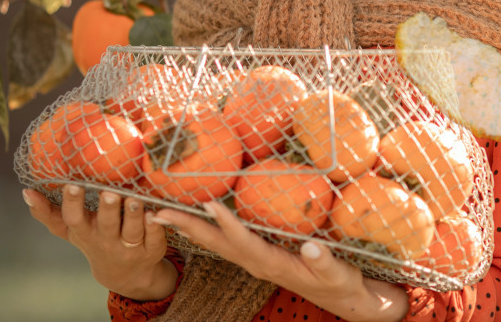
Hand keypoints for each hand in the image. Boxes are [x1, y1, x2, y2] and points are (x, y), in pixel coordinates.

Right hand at [23, 185, 176, 300]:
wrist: (125, 273)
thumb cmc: (94, 240)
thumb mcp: (70, 230)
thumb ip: (48, 213)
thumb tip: (26, 191)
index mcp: (86, 232)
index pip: (74, 219)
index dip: (72, 203)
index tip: (71, 184)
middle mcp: (107, 240)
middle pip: (107, 225)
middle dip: (107, 209)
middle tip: (108, 192)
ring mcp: (130, 247)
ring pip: (132, 231)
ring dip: (134, 215)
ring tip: (135, 198)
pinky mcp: (152, 249)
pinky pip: (154, 237)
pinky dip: (155, 226)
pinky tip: (156, 212)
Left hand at [152, 202, 406, 321]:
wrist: (343, 296)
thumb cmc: (341, 282)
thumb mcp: (338, 273)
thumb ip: (323, 260)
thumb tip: (310, 245)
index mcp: (273, 264)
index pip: (244, 243)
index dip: (226, 224)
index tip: (209, 204)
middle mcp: (257, 263)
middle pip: (216, 244)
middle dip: (187, 227)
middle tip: (157, 211)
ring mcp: (255, 260)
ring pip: (216, 242)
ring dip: (189, 228)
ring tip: (164, 212)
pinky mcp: (258, 255)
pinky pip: (226, 240)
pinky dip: (207, 227)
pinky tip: (198, 215)